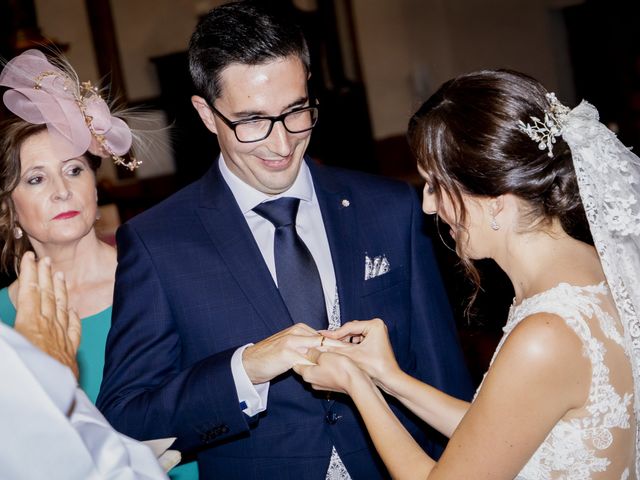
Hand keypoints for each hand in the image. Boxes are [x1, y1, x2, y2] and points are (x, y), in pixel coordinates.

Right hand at [14, 252, 80, 377]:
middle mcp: (48, 327)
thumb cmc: (24, 372)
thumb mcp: (9, 345)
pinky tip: (74, 310)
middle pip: (47, 296)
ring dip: (60, 290)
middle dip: (45, 276)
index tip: (30, 258)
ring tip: (60, 275)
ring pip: (62, 308)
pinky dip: (73, 317)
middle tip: (45, 260)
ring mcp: (61, 338)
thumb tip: (9, 313)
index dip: (30, 273)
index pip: (30, 292)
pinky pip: (73, 330)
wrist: (50, 398)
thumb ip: (6, 332)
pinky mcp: (70, 352)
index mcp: (30, 324)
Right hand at [242, 323, 343, 383]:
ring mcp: (292, 342)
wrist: (250, 363)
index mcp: (299, 329)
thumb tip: (320, 350)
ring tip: (347, 364)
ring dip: (332, 358)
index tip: (352, 349)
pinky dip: (318, 367)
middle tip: (355, 356)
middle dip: (339, 349)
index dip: (338, 343)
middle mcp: (296, 332)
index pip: (323, 336)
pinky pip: (306, 361)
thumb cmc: (270, 357)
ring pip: (317, 350)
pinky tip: (328, 373)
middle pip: (323, 340)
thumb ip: (304, 346)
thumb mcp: (290, 347)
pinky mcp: (287, 354)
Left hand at [293, 348, 369, 394]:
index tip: (302, 346)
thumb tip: (305, 350)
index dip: (298, 353)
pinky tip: (332, 360)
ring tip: (325, 352)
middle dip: (309, 356)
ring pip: (315, 369)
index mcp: (307, 374)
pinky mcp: (329, 385)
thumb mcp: (325, 355)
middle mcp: (312, 381)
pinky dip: (326, 366)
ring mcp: (321, 384)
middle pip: (305, 366)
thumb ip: (313, 353)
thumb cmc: (341, 369)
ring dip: (318, 361)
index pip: (295, 363)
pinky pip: (323, 373)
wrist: (356, 382)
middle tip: (315, 346)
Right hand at [320, 319, 400, 387]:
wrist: (389, 379)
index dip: (334, 333)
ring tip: (332, 346)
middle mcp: (376, 325)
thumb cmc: (377, 367)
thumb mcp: (352, 356)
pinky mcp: (374, 339)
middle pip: (351, 330)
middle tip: (325, 340)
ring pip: (354, 334)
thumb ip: (336, 348)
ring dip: (344, 341)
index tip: (322, 335)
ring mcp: (376, 332)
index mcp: (374, 325)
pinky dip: (350, 344)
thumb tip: (322, 344)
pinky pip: (358, 339)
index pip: (349, 327)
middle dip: (339, 337)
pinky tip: (342, 349)